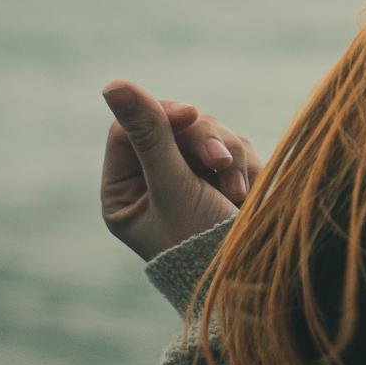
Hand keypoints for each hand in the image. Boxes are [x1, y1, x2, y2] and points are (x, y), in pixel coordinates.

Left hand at [98, 79, 263, 262]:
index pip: (131, 128)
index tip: (191, 116)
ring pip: (210, 133)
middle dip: (204, 142)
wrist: (252, 280)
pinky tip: (246, 196)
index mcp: (124, 191)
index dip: (161, 115)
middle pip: (175, 127)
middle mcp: (153, 182)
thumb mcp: (173, 185)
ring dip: (229, 156)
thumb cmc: (201, 244)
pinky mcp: (224, 179)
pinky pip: (237, 148)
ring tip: (236, 192)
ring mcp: (191, 180)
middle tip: (221, 163)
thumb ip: (150, 133)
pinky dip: (245, 167)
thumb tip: (113, 83)